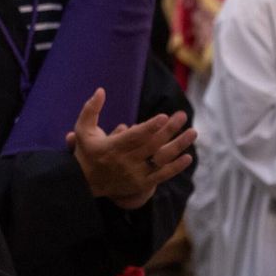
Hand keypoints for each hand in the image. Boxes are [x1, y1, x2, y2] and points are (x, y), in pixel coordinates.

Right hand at [65, 88, 195, 209]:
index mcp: (112, 147)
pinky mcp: (141, 184)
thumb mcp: (82, 130)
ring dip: (178, 146)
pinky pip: (162, 175)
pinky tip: (188, 157)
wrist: (85, 185)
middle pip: (151, 145)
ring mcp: (134, 174)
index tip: (164, 117)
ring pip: (160, 159)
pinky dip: (176, 167)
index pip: (134, 137)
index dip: (150, 127)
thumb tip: (101, 90)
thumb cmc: (86, 152)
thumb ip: (91, 109)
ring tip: (192, 132)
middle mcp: (125, 162)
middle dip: (169, 130)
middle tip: (182, 115)